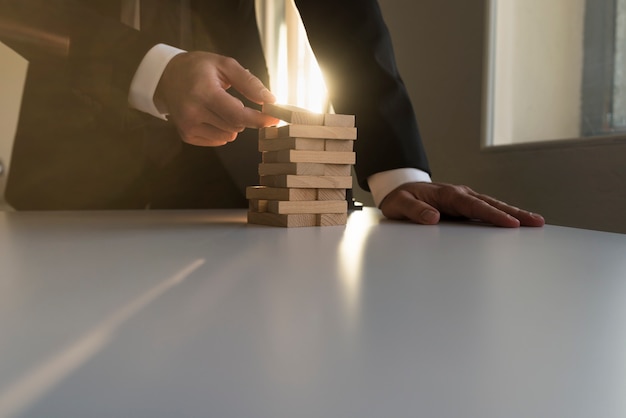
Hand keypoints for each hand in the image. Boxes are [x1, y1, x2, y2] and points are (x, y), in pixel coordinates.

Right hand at [154, 51, 278, 145]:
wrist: (167, 77)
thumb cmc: (198, 68)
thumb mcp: (224, 65)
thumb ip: (249, 82)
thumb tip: (270, 100)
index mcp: (203, 92)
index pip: (238, 114)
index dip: (259, 119)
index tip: (275, 119)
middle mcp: (193, 112)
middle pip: (236, 126)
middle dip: (245, 117)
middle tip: (238, 101)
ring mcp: (188, 126)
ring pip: (229, 135)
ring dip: (233, 123)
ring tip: (219, 106)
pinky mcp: (187, 135)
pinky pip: (218, 140)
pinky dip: (222, 130)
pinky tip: (211, 115)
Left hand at [380, 182, 544, 227]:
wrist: (398, 189)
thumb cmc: (400, 198)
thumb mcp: (401, 205)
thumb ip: (414, 211)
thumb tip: (433, 217)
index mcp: (447, 194)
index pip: (474, 206)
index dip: (493, 215)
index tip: (511, 223)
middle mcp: (459, 195)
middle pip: (491, 204)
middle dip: (514, 213)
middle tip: (536, 222)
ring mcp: (463, 200)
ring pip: (492, 206)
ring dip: (513, 213)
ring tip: (535, 222)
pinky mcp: (463, 206)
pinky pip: (485, 210)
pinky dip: (501, 215)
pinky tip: (515, 223)